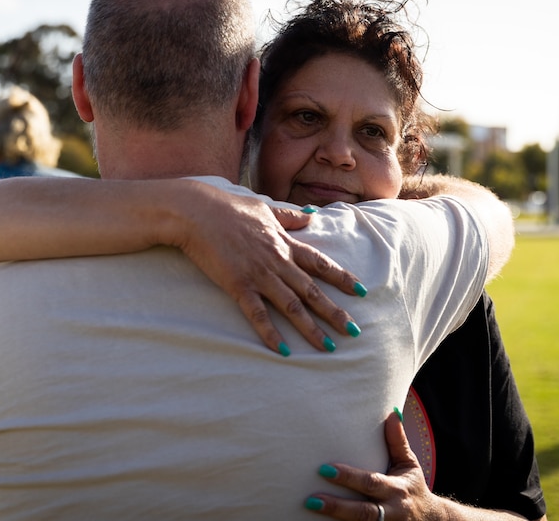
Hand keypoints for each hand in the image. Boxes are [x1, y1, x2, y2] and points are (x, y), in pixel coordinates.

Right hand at [172, 183, 365, 354]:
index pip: (320, 263)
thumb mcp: (264, 208)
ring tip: (328, 347)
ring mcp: (259, 275)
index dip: (342, 278)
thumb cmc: (228, 207)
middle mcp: (277, 261)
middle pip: (312, 290)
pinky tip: (282, 351)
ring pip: (291, 305)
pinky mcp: (238, 286)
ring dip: (311, 328)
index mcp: (284, 243)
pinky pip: (257, 314)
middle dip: (335, 312)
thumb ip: (289, 217)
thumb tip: (311, 216)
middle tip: (354, 332)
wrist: (196, 212)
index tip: (362, 291)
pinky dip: (270, 333)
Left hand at [305, 411, 440, 520]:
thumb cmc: (413, 487)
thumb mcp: (409, 465)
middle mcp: (392, 512)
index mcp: (396, 490)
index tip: (325, 469)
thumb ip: (397, 441)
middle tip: (311, 499)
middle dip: (337, 507)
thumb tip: (392, 413)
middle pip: (363, 512)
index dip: (349, 478)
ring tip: (310, 511)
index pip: (371, 483)